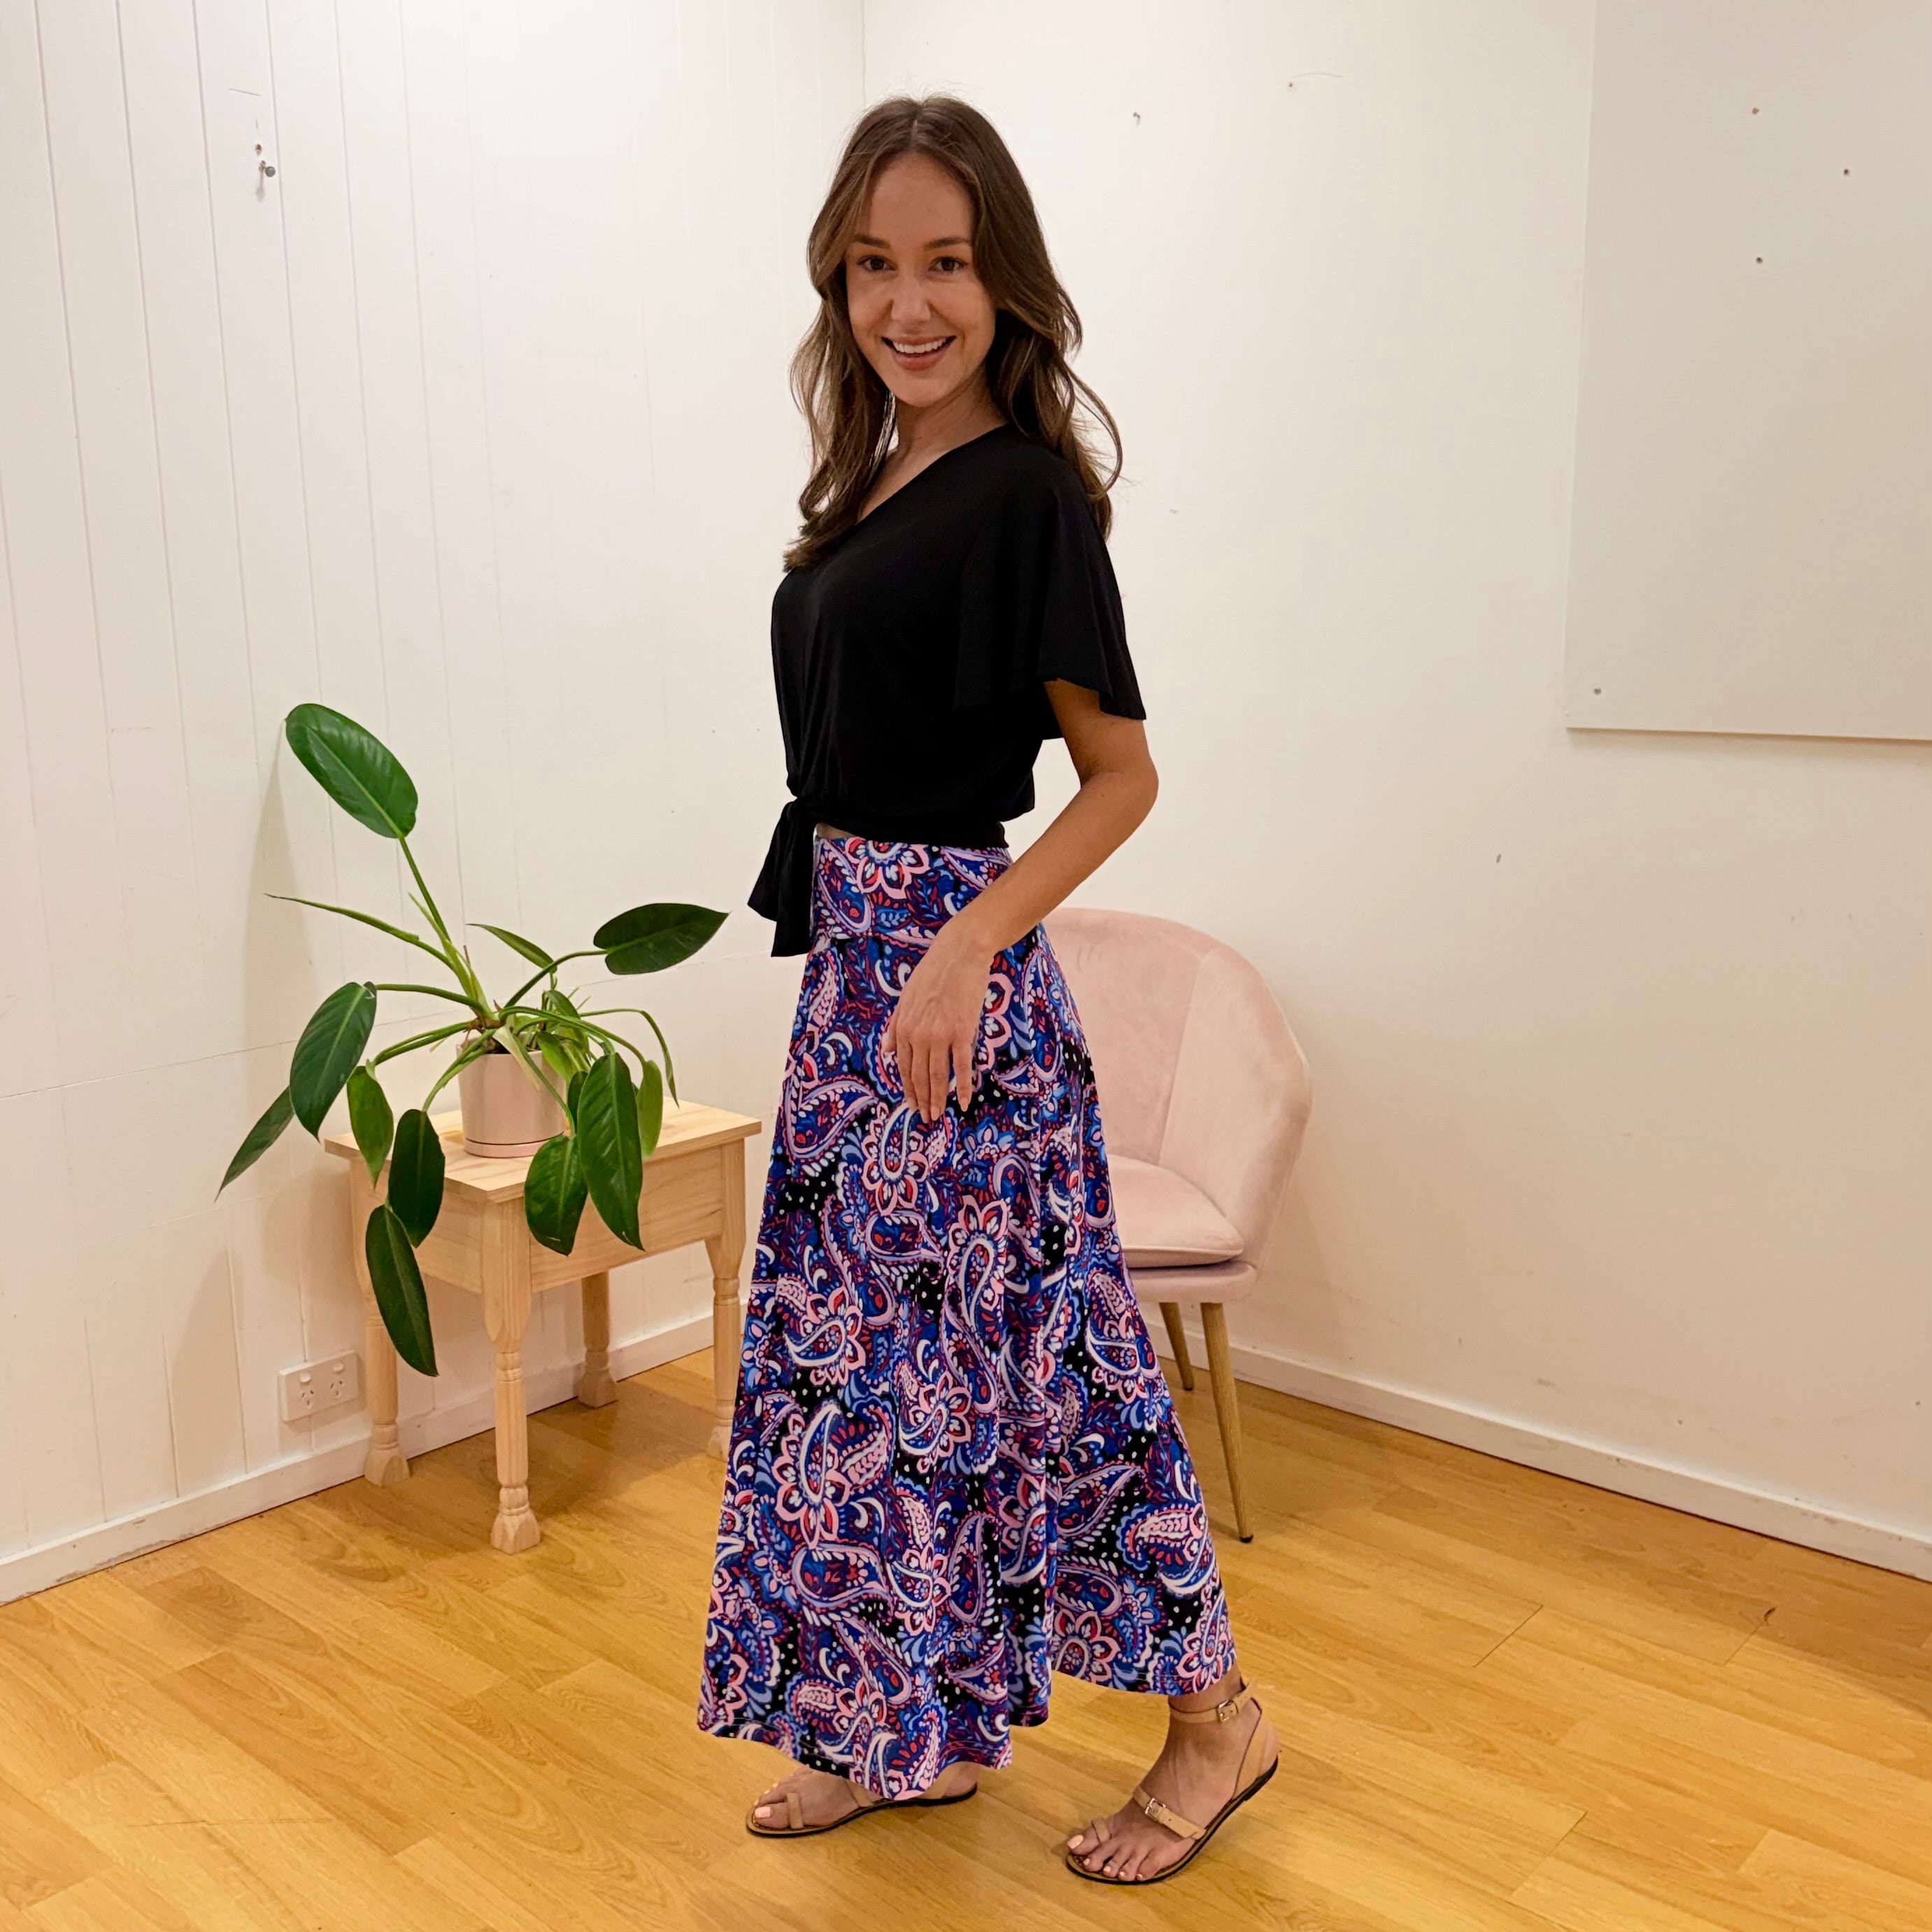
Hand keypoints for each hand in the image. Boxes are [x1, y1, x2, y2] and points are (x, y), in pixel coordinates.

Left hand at [881, 928, 991, 1123]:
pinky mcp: (962, 1032)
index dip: (908, 1088)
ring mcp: (941, 1035)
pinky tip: (964, 1101)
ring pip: (938, 1075)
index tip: (913, 1104)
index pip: (903, 1066)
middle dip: (922, 1099)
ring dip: (938, 1099)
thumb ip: (895, 1026)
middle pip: (919, 1075)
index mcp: (904, 1027)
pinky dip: (963, 1087)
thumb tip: (886, 1051)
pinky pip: (962, 1066)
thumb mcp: (905, 999)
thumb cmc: (932, 974)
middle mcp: (919, 1034)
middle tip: (926, 1118)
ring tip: (939, 1115)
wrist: (959, 955)